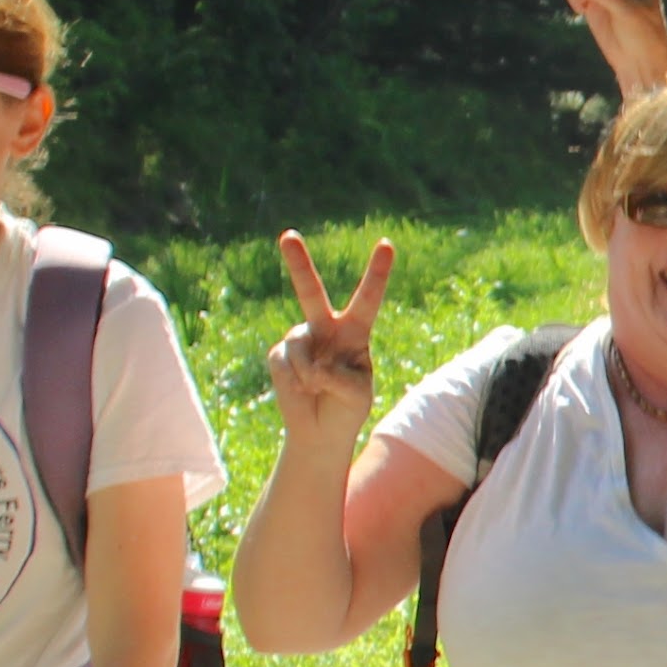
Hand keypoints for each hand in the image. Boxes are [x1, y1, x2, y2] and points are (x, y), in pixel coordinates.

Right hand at [268, 230, 393, 435]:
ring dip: (310, 374)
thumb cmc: (347, 409)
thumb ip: (339, 377)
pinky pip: (286, 363)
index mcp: (355, 332)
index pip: (368, 298)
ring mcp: (301, 340)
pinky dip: (296, 381)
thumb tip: (312, 365)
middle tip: (287, 235)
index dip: (377, 272)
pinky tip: (301, 390)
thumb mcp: (357, 394)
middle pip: (310, 291)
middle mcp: (326, 328)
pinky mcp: (279, 355)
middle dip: (298, 263)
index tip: (386, 244)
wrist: (320, 431)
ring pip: (300, 346)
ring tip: (316, 388)